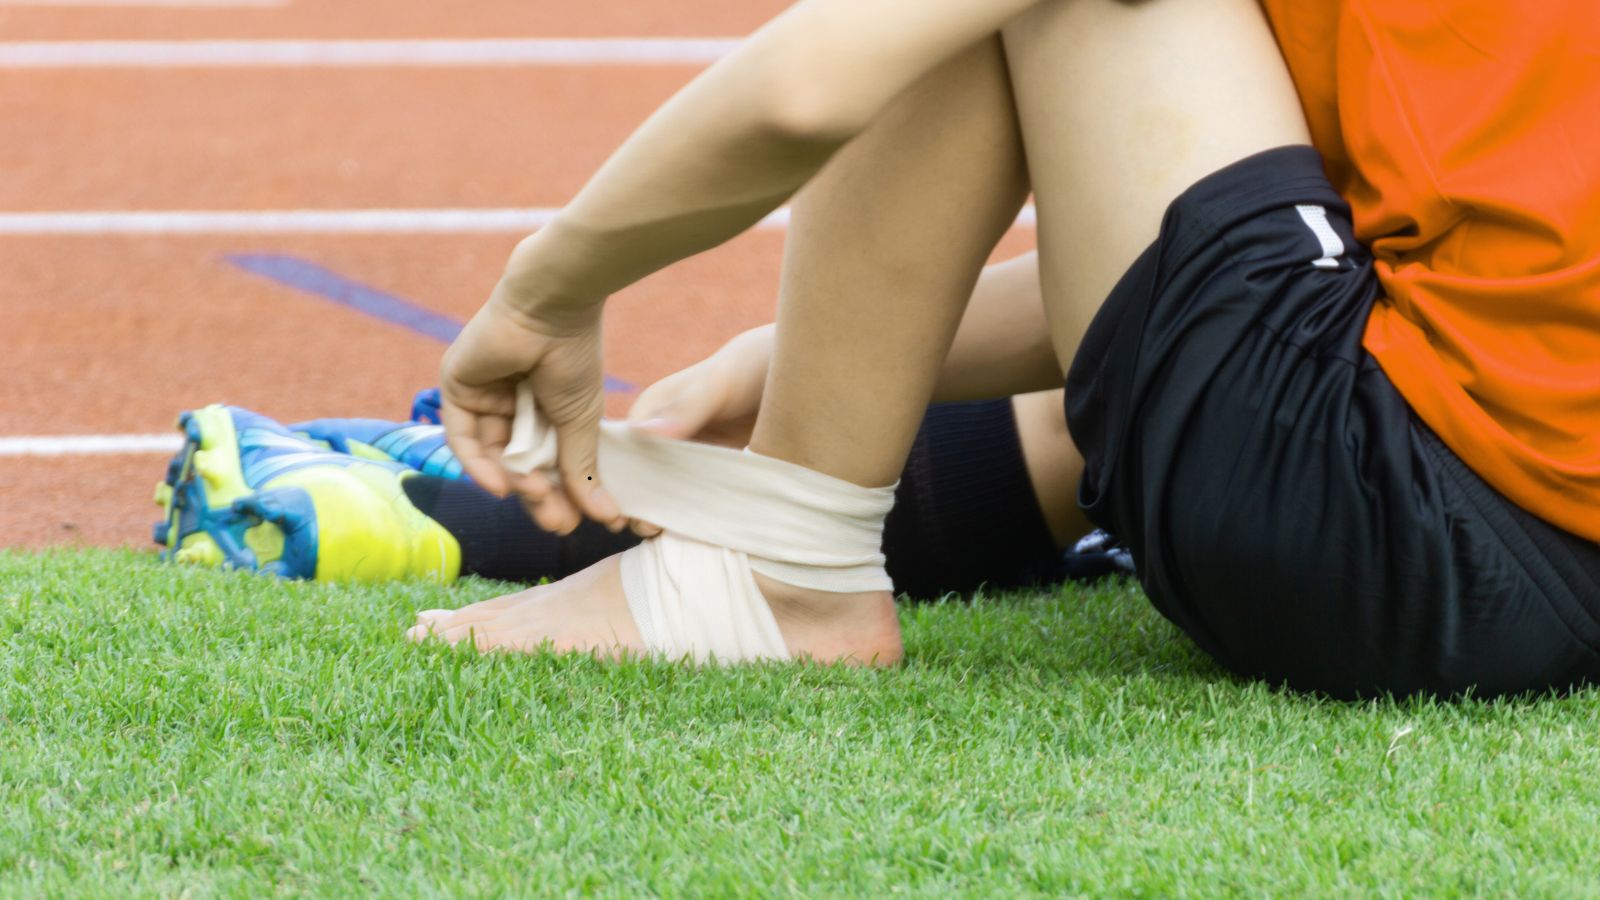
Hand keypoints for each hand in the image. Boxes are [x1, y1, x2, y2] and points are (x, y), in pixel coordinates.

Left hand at [439, 293, 622, 534]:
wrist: (553, 307)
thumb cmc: (573, 356)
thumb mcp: (581, 422)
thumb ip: (582, 470)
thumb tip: (606, 518)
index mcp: (541, 409)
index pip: (543, 463)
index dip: (559, 495)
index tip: (577, 522)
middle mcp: (509, 405)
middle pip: (516, 465)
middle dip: (537, 497)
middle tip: (557, 523)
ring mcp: (482, 397)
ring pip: (492, 455)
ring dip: (514, 483)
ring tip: (538, 498)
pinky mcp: (457, 387)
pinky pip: (464, 438)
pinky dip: (479, 465)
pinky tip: (502, 487)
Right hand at [620, 324, 773, 536]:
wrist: (795, 378)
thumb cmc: (750, 368)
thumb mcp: (720, 382)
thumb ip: (688, 406)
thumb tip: (646, 433)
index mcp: (651, 410)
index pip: (618, 451)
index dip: (612, 480)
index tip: (615, 510)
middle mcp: (662, 437)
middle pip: (634, 479)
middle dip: (632, 506)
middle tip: (645, 528)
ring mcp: (686, 459)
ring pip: (661, 495)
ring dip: (659, 517)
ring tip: (662, 533)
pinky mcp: (711, 475)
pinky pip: (692, 500)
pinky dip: (688, 518)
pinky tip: (692, 534)